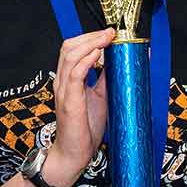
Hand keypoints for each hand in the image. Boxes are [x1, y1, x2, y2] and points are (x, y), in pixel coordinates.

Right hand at [41, 29, 113, 186]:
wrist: (74, 154)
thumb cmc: (85, 128)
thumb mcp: (101, 97)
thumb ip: (106, 79)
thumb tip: (123, 62)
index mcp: (69, 79)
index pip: (73, 49)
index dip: (90, 37)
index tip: (111, 33)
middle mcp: (63, 81)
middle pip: (69, 47)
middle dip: (91, 35)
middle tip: (111, 32)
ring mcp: (64, 90)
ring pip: (70, 56)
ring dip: (91, 43)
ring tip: (108, 38)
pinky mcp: (69, 102)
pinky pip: (74, 74)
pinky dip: (86, 60)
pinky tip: (98, 54)